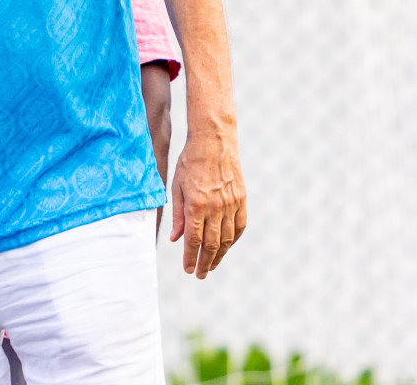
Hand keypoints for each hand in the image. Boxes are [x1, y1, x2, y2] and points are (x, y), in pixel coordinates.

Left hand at [170, 127, 246, 278]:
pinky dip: (233, 240)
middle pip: (212, 244)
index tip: (187, 269)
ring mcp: (231, 204)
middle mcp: (215, 207)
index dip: (190, 257)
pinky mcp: (241, 200)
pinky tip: (226, 247)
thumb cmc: (190, 162)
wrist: (214, 142)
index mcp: (196, 204)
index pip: (194, 240)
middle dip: (204, 262)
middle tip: (198, 275)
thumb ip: (176, 214)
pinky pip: (239, 226)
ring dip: (219, 256)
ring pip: (227, 239)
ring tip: (210, 266)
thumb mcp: (176, 185)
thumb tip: (175, 238)